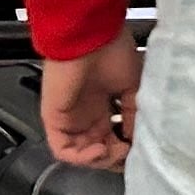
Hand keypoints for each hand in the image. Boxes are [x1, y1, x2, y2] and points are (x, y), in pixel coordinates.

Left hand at [44, 39, 141, 167]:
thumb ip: (133, 114)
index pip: (112, 138)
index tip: (139, 151)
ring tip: (115, 152)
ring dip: (100, 160)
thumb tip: (134, 140)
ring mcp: (69, 117)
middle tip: (128, 155)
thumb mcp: (133, 85)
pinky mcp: (54, 119)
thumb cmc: (112, 50)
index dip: (126, 150)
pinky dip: (82, 158)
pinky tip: (100, 150)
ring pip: (81, 154)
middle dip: (115, 158)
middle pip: (98, 150)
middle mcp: (85, 114)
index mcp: (103, 105)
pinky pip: (63, 150)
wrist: (90, 33)